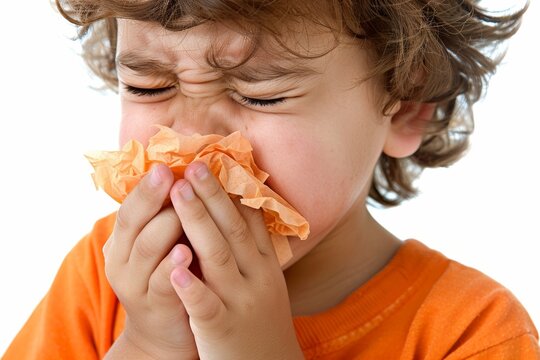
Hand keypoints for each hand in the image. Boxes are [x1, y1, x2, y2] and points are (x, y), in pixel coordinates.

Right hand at [103, 164, 197, 358]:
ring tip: (182, 209)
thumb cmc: (170, 274)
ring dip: (165, 226)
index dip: (147, 186)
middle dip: (153, 197)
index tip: (166, 165)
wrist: (166, 330)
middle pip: (134, 222)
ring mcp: (136, 284)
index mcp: (124, 239)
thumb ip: (172, 213)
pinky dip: (173, 267)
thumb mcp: (164, 242)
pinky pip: (162, 284)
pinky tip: (186, 252)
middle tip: (172, 176)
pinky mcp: (156, 306)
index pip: (131, 206)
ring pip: (147, 249)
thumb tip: (194, 172)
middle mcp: (122, 259)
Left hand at [168, 162, 303, 359]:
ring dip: (197, 222)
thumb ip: (253, 251)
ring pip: (217, 256)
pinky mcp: (223, 328)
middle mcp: (257, 278)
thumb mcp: (266, 282)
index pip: (250, 221)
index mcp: (265, 265)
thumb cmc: (261, 321)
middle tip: (193, 165)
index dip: (232, 191)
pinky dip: (190, 285)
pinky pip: (205, 304)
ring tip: (179, 193)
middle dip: (211, 196)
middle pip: (231, 229)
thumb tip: (241, 212)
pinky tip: (173, 267)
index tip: (218, 162)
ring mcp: (241, 302)